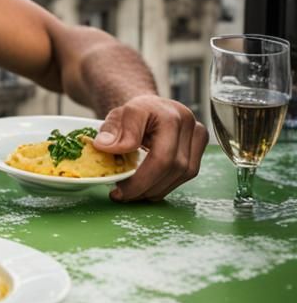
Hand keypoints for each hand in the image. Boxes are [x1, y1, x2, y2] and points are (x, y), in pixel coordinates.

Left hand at [90, 93, 207, 201]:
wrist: (150, 107)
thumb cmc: (133, 112)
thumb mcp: (117, 116)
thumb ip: (111, 131)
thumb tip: (103, 146)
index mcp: (168, 114)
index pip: (160, 157)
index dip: (140, 178)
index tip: (117, 188)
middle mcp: (188, 123)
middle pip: (173, 168)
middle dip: (146, 187)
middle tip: (123, 195)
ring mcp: (198, 135)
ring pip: (183, 174)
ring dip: (156, 189)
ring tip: (133, 192)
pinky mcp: (200, 146)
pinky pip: (186, 174)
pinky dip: (165, 184)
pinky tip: (148, 187)